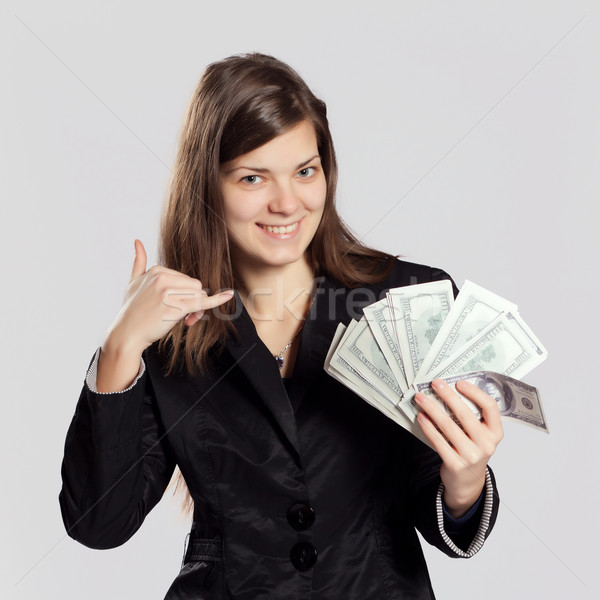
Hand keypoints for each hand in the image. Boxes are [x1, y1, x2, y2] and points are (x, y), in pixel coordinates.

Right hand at [105, 239, 233, 353]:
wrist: (126, 334)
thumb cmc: (131, 310)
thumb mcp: (132, 282)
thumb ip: (138, 262)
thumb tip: (137, 241)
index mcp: (157, 270)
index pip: (186, 278)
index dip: (186, 294)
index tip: (176, 306)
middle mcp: (163, 278)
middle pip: (195, 286)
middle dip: (194, 302)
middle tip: (184, 317)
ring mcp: (168, 292)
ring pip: (199, 295)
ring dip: (197, 310)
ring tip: (184, 320)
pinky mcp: (175, 307)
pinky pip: (201, 302)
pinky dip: (216, 300)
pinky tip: (228, 295)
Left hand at [414, 378, 503, 517]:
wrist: (468, 482)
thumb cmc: (472, 450)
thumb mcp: (480, 435)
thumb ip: (472, 417)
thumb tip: (448, 390)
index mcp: (495, 433)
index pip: (490, 407)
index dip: (474, 392)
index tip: (459, 383)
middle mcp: (486, 444)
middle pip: (465, 414)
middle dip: (447, 395)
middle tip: (434, 383)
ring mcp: (471, 456)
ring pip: (448, 426)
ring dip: (432, 409)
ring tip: (421, 398)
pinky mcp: (455, 464)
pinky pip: (438, 441)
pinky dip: (428, 427)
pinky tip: (421, 417)